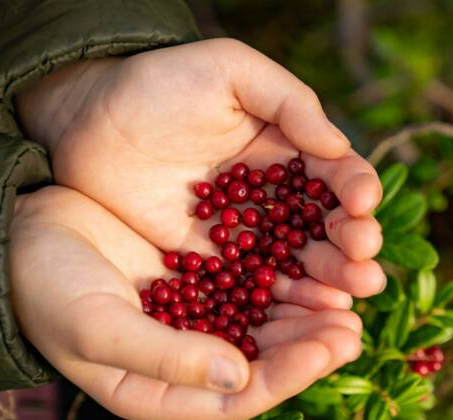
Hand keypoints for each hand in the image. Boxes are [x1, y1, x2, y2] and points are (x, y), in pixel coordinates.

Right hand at [10, 186, 363, 419]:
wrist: (19, 235)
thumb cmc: (44, 289)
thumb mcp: (96, 326)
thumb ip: (165, 357)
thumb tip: (239, 377)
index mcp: (161, 389)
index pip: (241, 395)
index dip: (291, 373)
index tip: (333, 345)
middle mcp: (186, 360)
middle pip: (264, 360)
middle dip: (311, 343)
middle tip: (354, 322)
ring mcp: (195, 316)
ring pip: (264, 321)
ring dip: (306, 309)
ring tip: (350, 292)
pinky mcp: (198, 275)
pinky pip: (251, 279)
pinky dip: (283, 272)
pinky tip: (312, 256)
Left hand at [17, 38, 385, 304]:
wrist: (86, 120)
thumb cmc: (160, 83)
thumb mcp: (229, 70)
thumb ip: (289, 101)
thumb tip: (338, 146)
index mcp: (290, 147)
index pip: (336, 173)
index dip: (355, 191)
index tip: (360, 206)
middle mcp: (275, 195)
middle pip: (325, 227)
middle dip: (351, 247)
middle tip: (365, 266)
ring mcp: (245, 232)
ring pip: (297, 263)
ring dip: (328, 283)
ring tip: (351, 299)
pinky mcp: (211, 262)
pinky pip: (251, 285)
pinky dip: (278, 303)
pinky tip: (302, 315)